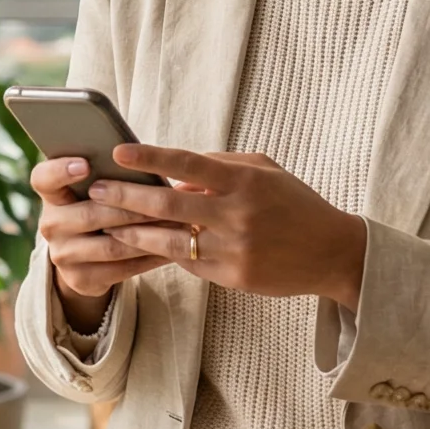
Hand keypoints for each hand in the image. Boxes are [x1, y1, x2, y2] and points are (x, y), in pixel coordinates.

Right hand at [29, 156, 171, 330]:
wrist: (85, 259)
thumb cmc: (99, 208)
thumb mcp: (93, 191)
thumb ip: (108, 176)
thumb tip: (143, 159)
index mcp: (51, 195)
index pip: (43, 178)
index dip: (61, 170)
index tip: (86, 164)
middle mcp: (51, 225)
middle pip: (89, 214)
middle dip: (129, 207)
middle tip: (163, 197)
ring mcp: (63, 255)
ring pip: (110, 245)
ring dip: (146, 235)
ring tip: (175, 224)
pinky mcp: (80, 279)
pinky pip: (121, 269)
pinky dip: (149, 258)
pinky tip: (171, 248)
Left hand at [91, 146, 367, 308]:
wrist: (332, 252)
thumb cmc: (294, 203)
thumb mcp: (264, 171)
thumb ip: (220, 166)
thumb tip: (176, 172)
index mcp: (243, 180)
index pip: (186, 162)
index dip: (149, 157)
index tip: (119, 152)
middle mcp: (236, 213)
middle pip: (168, 204)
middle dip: (126, 197)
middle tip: (97, 190)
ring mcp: (234, 248)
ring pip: (170, 240)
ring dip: (134, 232)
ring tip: (108, 224)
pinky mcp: (233, 277)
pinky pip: (189, 262)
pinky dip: (166, 253)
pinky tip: (143, 247)